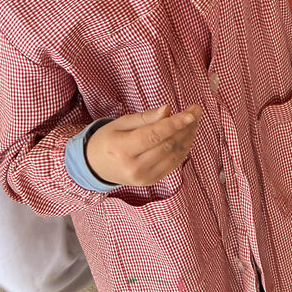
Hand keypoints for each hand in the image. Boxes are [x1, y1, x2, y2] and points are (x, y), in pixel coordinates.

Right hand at [85, 104, 200, 186]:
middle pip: (168, 145)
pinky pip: (174, 164)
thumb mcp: (120, 123)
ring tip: (194, 120)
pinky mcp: (152, 181)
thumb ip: (145, 118)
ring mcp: (145, 177)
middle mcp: (135, 167)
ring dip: (188, 137)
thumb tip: (167, 110)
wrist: (95, 167)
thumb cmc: (107, 140)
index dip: (175, 124)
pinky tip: (187, 135)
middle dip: (185, 127)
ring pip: (174, 155)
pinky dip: (183, 149)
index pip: (154, 135)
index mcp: (123, 149)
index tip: (191, 113)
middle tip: (196, 111)